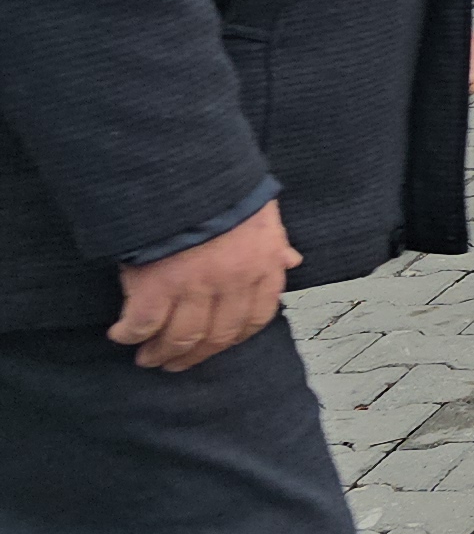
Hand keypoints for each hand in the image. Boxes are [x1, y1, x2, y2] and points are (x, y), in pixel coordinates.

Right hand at [108, 201, 295, 371]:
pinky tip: (122, 335)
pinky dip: (130, 334)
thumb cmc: (225, 189)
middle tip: (174, 362)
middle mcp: (233, 282)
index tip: (216, 345)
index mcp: (263, 266)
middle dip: (194, 355)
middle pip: (216, 335)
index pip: (257, 317)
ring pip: (181, 337)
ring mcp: (195, 287)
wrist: (184, 170)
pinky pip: (143, 324)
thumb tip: (290, 260)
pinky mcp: (156, 286)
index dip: (234, 337)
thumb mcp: (263, 213)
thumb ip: (274, 243)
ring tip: (148, 357)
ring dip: (162, 353)